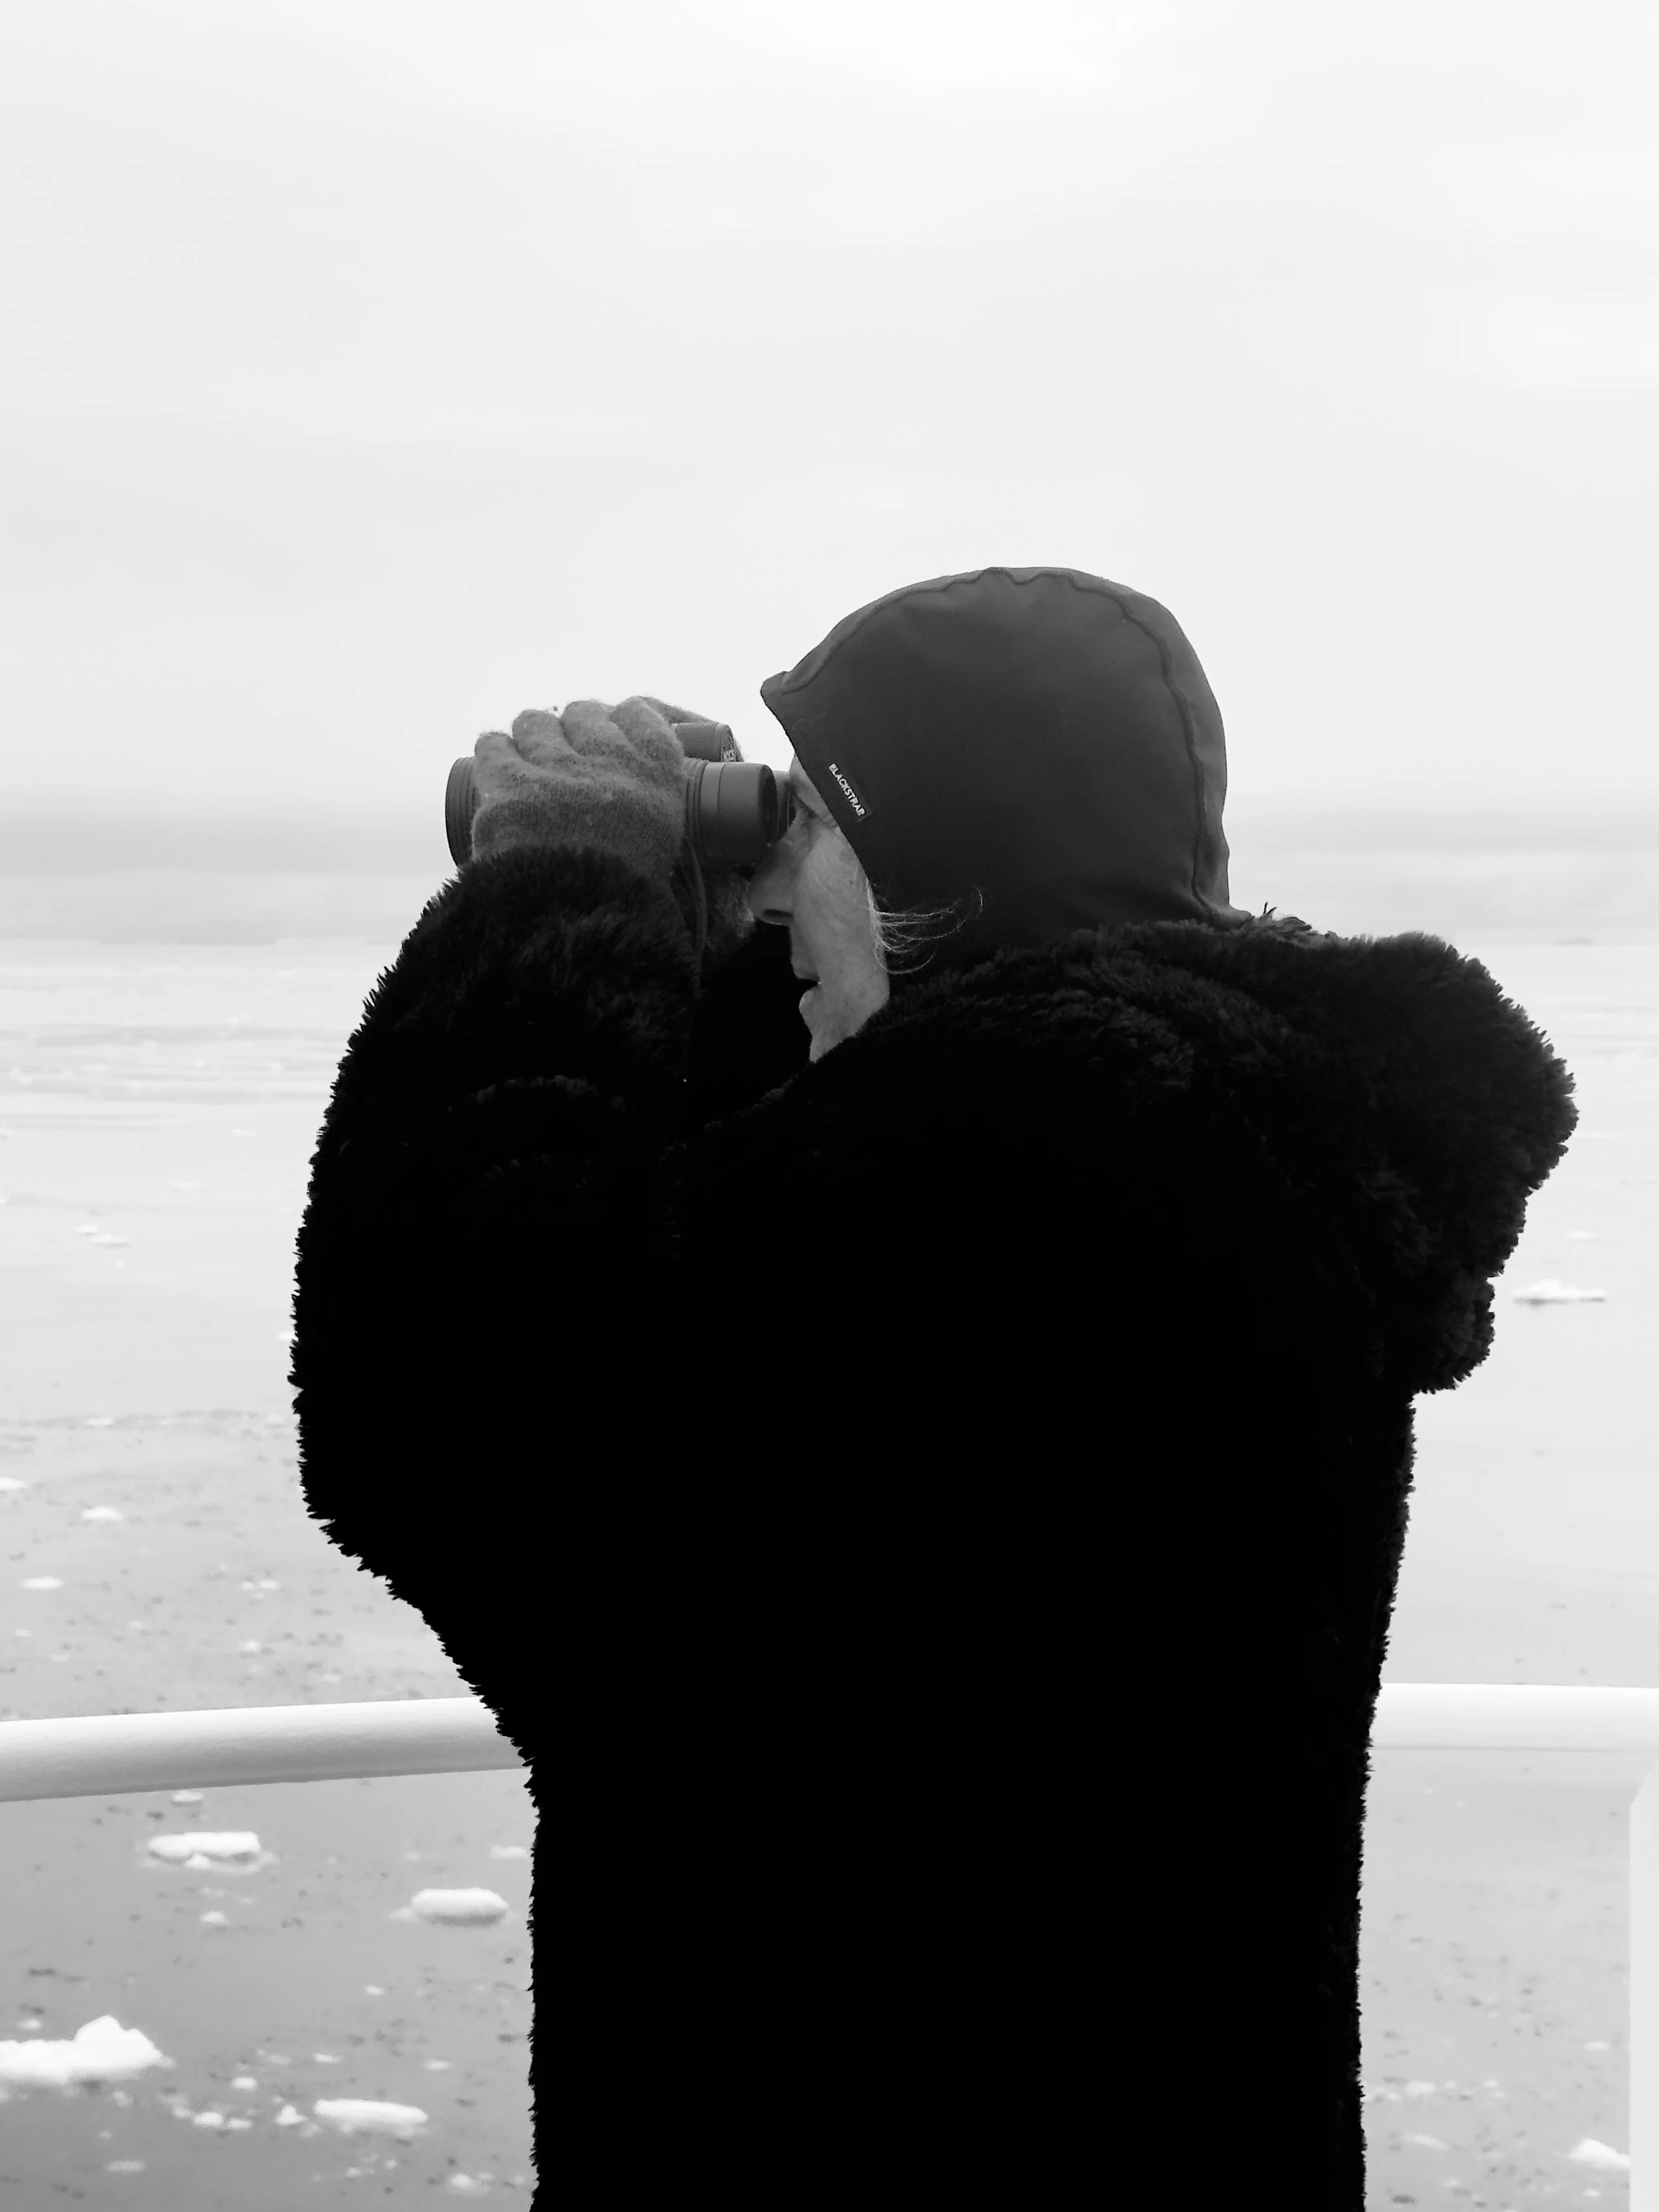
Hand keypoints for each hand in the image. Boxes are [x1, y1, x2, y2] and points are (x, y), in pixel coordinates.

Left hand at [469, 698, 687, 882]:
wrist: (571, 923)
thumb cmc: (620, 891)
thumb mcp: (660, 844)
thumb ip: (646, 804)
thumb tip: (625, 786)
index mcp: (656, 774)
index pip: (638, 711)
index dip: (618, 721)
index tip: (609, 734)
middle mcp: (609, 759)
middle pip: (584, 711)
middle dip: (572, 729)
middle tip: (565, 757)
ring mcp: (556, 765)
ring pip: (535, 721)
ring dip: (531, 738)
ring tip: (528, 766)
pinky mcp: (508, 780)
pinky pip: (492, 743)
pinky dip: (493, 756)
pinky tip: (497, 774)